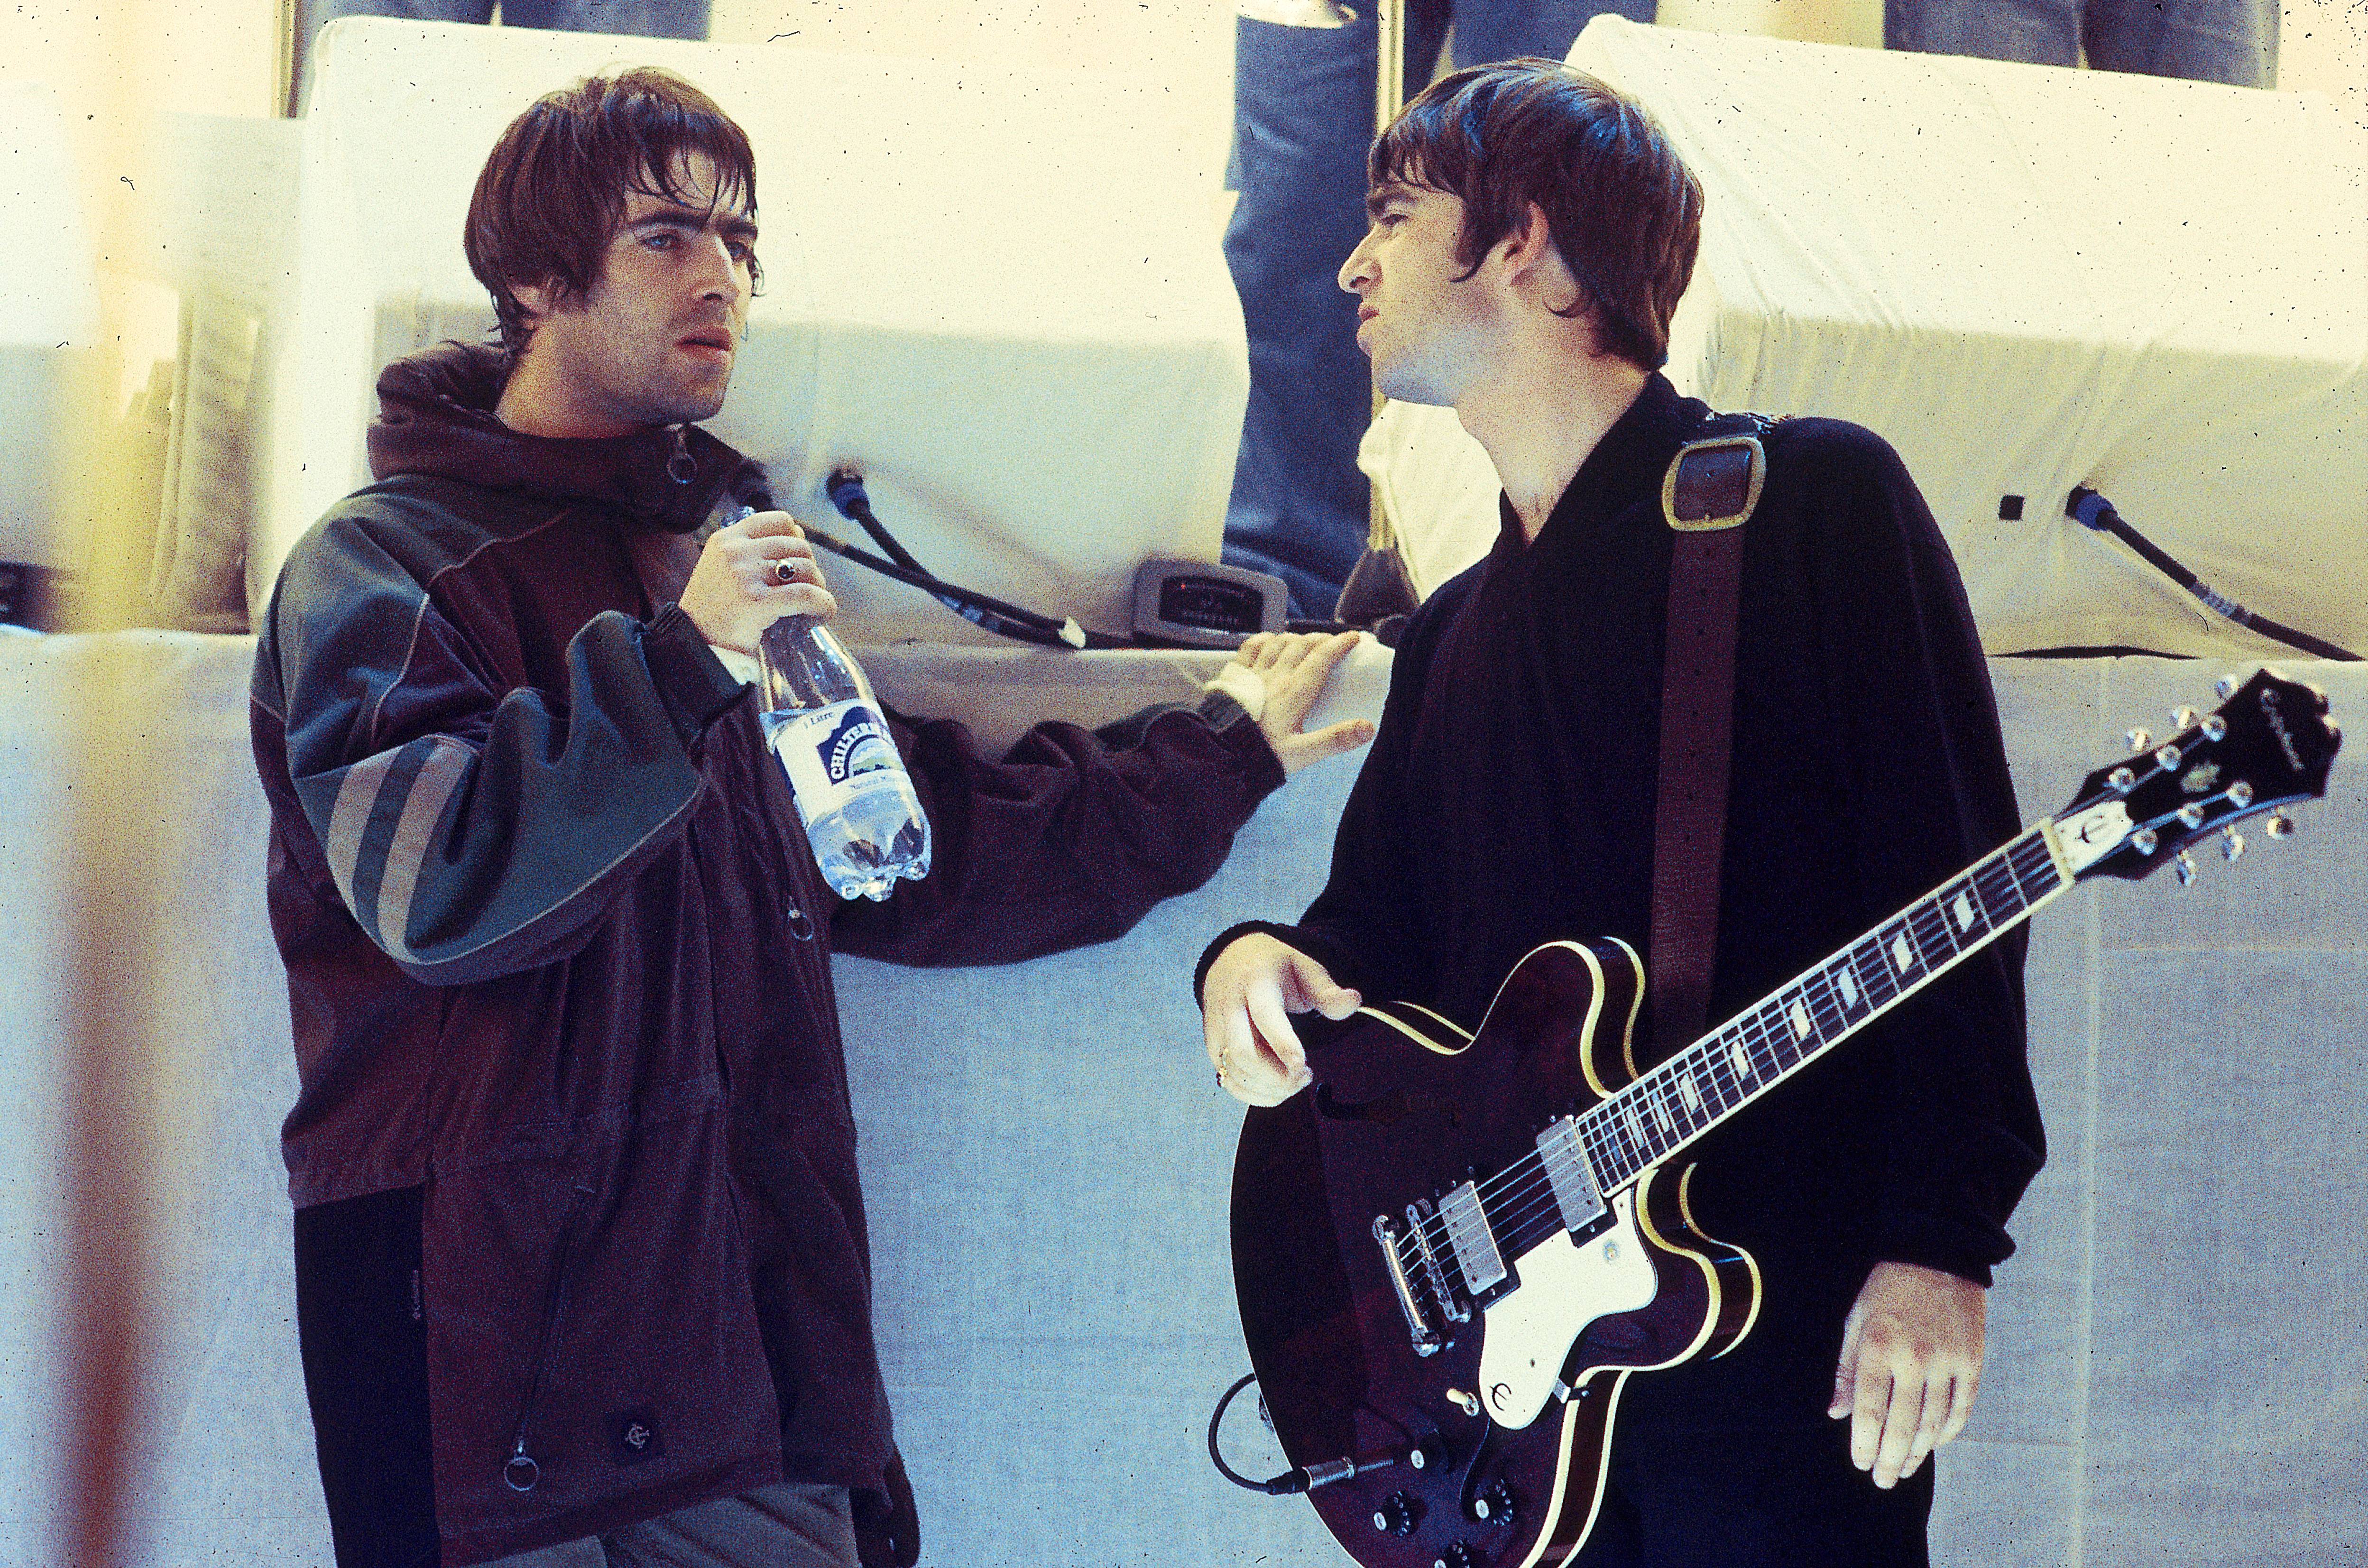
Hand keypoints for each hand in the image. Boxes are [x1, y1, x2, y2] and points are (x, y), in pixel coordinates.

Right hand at [678, 509, 834, 653]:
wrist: (693, 644)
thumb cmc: (713, 611)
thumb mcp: (722, 568)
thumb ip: (751, 552)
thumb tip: (798, 538)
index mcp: (726, 539)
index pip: (779, 520)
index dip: (798, 537)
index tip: (800, 557)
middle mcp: (735, 551)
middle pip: (797, 546)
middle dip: (811, 568)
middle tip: (809, 589)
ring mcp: (745, 575)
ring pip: (806, 569)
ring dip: (819, 587)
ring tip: (813, 604)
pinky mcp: (757, 602)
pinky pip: (806, 595)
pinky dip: (823, 604)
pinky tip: (823, 614)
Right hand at [1201, 933, 1360, 1105]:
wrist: (1231, 959)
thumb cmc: (1274, 968)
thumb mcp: (1304, 969)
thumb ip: (1327, 991)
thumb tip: (1354, 1001)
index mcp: (1256, 984)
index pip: (1265, 1017)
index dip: (1283, 1045)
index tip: (1302, 1066)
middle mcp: (1230, 1007)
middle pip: (1244, 1054)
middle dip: (1277, 1077)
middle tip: (1305, 1076)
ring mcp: (1217, 1030)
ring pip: (1235, 1073)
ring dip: (1268, 1088)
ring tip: (1295, 1081)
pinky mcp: (1212, 1047)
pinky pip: (1228, 1081)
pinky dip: (1254, 1094)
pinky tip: (1277, 1088)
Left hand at [1234, 631, 1375, 776]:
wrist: (1219, 754)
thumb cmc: (1260, 755)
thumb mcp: (1302, 753)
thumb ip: (1335, 739)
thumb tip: (1368, 728)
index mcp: (1295, 692)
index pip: (1322, 658)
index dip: (1340, 644)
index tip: (1353, 637)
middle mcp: (1275, 676)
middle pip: (1301, 645)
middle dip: (1320, 638)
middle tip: (1332, 641)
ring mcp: (1254, 674)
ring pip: (1277, 642)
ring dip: (1294, 637)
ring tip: (1304, 641)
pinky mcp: (1235, 678)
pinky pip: (1249, 648)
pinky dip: (1262, 639)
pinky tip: (1268, 640)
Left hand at [1828, 1260, 1985, 1488]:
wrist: (1937, 1255)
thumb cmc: (1887, 1289)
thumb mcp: (1856, 1321)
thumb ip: (1847, 1370)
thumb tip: (1836, 1413)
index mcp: (1879, 1348)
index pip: (1870, 1411)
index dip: (1864, 1443)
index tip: (1861, 1464)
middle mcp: (1914, 1359)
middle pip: (1902, 1425)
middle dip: (1890, 1459)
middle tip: (1883, 1480)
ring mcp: (1947, 1362)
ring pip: (1933, 1423)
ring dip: (1918, 1452)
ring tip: (1905, 1469)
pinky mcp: (1973, 1361)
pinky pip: (1962, 1407)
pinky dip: (1948, 1431)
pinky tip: (1934, 1443)